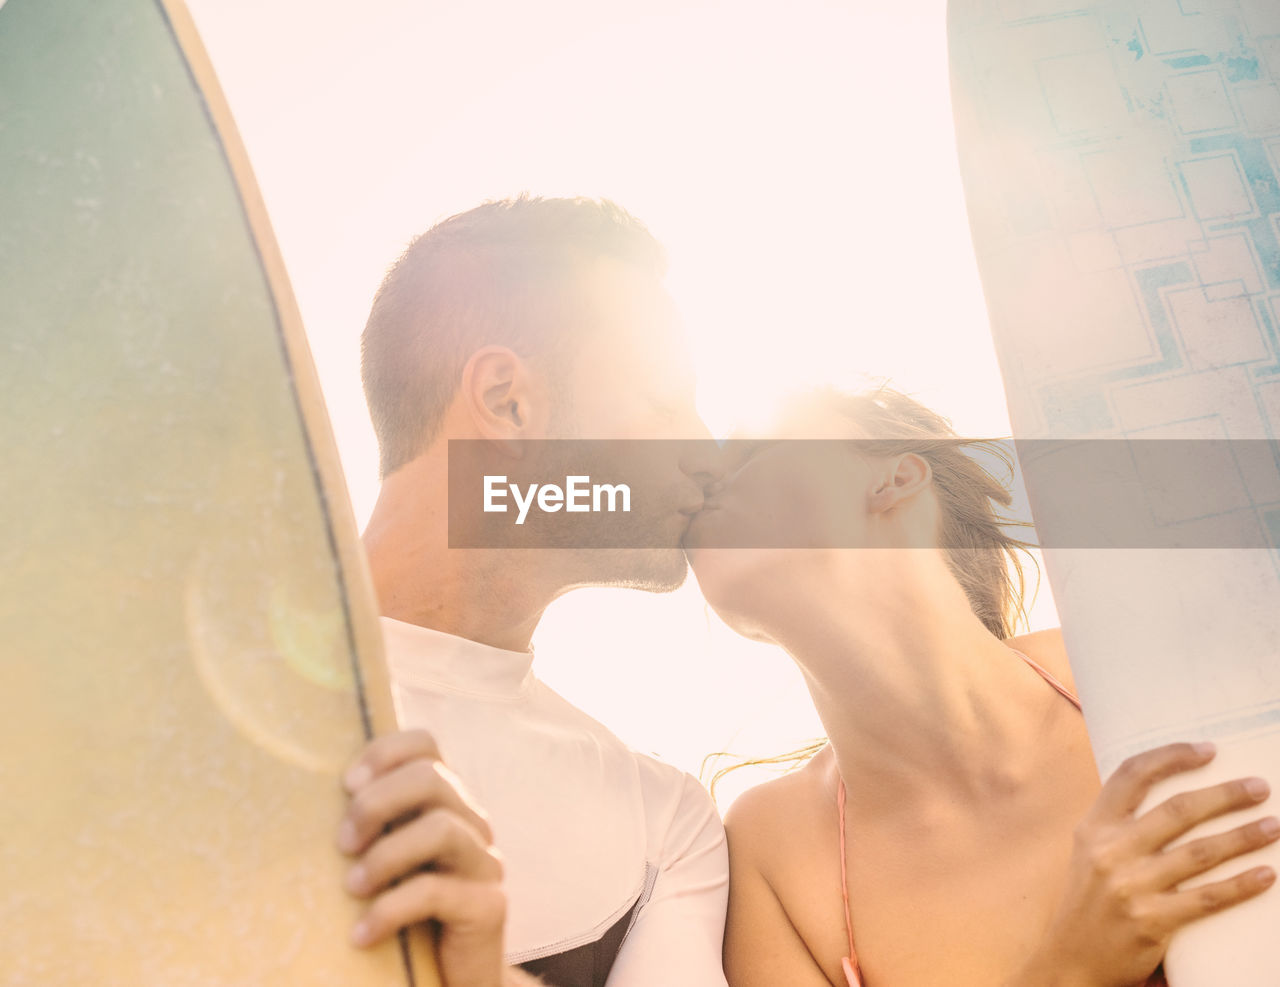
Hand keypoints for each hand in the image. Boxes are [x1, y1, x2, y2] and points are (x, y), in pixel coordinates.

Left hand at [339, 729, 506, 986]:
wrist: (447, 981)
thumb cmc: (402, 915)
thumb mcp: (382, 860)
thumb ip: (368, 826)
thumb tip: (303, 793)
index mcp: (446, 801)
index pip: (425, 745)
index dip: (384, 752)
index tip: (345, 786)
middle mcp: (472, 823)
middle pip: (432, 777)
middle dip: (377, 804)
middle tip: (342, 843)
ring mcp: (484, 863)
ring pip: (442, 828)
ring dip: (385, 856)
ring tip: (353, 887)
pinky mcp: (489, 906)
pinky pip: (438, 891)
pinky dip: (390, 910)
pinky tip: (361, 934)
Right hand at [1025, 742, 1277, 986]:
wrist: (1071, 959)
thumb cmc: (1089, 901)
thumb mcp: (1090, 853)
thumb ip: (1120, 825)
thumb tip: (1177, 797)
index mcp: (1093, 827)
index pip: (1132, 775)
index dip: (1171, 757)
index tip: (1208, 750)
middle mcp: (1110, 851)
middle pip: (1177, 810)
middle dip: (1225, 795)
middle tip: (1259, 787)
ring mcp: (1131, 886)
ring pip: (1200, 852)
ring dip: (1244, 836)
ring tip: (1274, 826)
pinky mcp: (1152, 921)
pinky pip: (1207, 898)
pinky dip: (1241, 885)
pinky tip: (1266, 875)